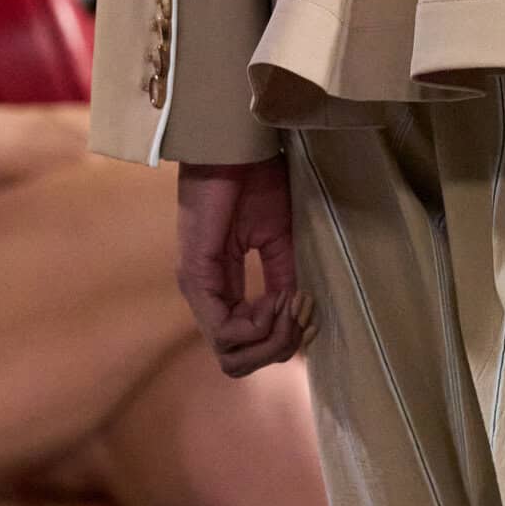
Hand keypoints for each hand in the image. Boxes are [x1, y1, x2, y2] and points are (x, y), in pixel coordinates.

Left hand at [177, 159, 318, 377]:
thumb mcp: (279, 238)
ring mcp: (198, 290)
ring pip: (230, 353)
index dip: (282, 338)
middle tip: (303, 310)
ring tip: (293, 300)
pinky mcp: (196, 277)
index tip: (308, 306)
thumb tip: (302, 323)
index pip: (245, 343)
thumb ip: (284, 278)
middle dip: (278, 346)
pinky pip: (226, 330)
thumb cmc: (255, 180)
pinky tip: (280, 296)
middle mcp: (206, 296)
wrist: (236, 145)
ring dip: (273, 336)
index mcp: (222, 287)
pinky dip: (261, 323)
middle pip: (236, 360)